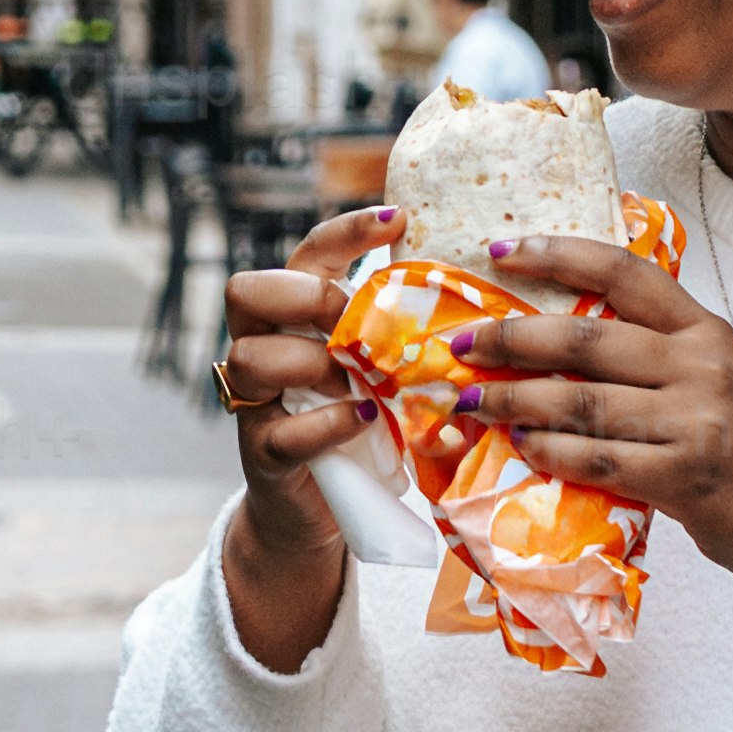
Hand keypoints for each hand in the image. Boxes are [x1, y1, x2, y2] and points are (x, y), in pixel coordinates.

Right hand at [211, 206, 394, 672]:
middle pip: (247, 290)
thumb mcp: (381, 373)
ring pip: (251, 357)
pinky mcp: (262, 454)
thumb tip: (486, 312)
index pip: (307, 253)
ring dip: (312, 363)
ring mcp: (254, 403)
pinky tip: (365, 420)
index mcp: (296, 317)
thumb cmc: (360, 425)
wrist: (318, 510)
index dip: (346, 231)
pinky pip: (281, 431)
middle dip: (304, 296)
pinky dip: (329, 424)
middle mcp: (261, 347)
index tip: (400, 220)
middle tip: (349, 316)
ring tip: (359, 380)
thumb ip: (404, 341)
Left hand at [442, 235, 732, 615]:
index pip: (626, 271)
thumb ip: (660, 357)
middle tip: (461, 341)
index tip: (499, 248)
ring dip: (515, 400)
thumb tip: (566, 344)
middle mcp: (702, 365)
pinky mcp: (683, 477)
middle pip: (587, 335)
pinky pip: (595, 458)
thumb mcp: (721, 382)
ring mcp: (695, 421)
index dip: (558, 253)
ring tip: (473, 400)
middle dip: (512, 336)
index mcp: (708, 331)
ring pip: (581, 399)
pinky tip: (520, 447)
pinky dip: (549, 452)